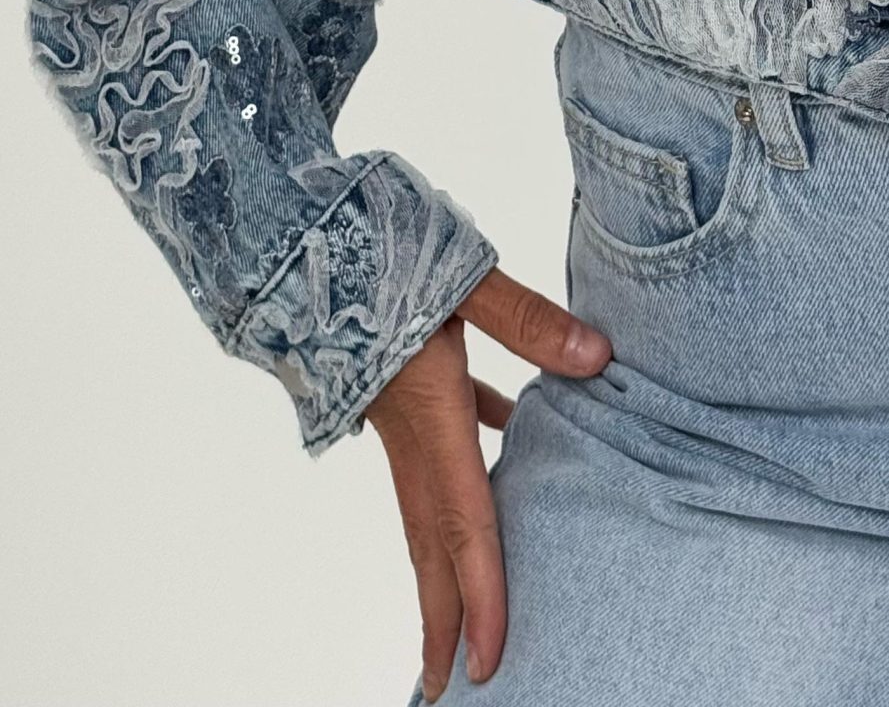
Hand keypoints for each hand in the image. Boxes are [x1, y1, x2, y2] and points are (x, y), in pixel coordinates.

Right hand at [367, 266, 612, 699]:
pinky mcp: (389, 381)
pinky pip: (433, 444)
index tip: (487, 661)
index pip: (463, 521)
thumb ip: (527, 318)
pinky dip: (465, 462)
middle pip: (429, 540)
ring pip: (425, 501)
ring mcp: (391, 409)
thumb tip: (598, 358)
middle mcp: (405, 427)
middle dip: (442, 616)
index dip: (480, 595)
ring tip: (466, 600)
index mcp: (426, 411)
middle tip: (446, 685)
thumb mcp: (462, 272)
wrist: (290, 227)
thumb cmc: (370, 241)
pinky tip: (508, 435)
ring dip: (446, 557)